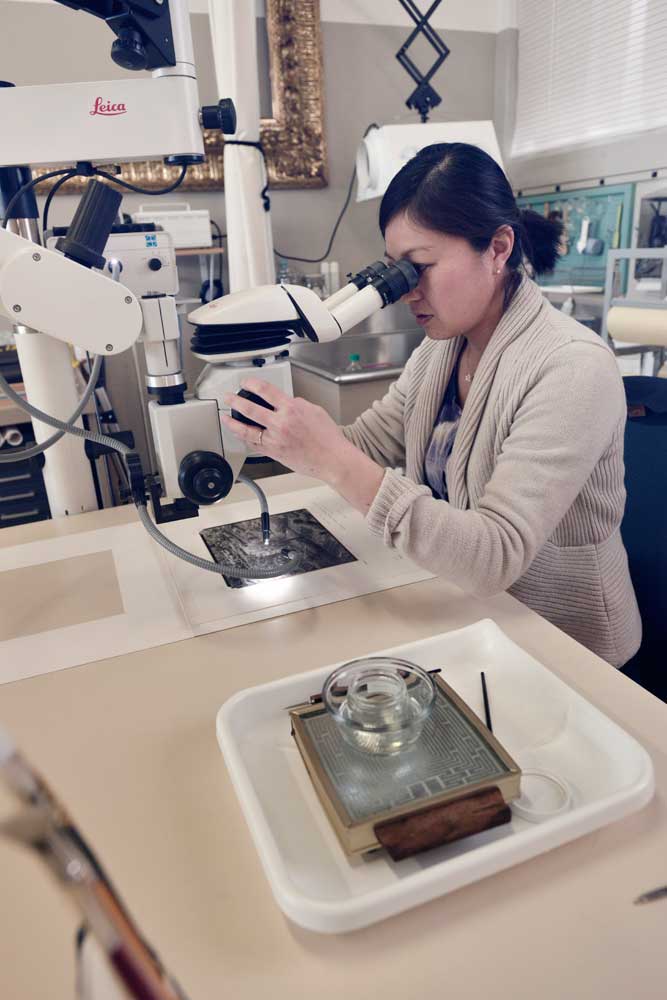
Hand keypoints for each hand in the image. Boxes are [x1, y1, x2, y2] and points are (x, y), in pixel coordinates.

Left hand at [221, 378, 384, 512]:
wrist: (332, 459)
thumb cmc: (328, 438)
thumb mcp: (315, 411)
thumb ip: (297, 404)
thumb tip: (286, 403)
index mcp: (291, 409)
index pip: (266, 390)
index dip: (252, 383)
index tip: (246, 382)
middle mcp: (280, 423)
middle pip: (250, 408)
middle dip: (235, 401)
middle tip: (228, 397)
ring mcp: (275, 439)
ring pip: (247, 430)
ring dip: (232, 422)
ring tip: (225, 417)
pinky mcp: (274, 453)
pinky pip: (253, 444)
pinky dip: (244, 438)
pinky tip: (238, 434)